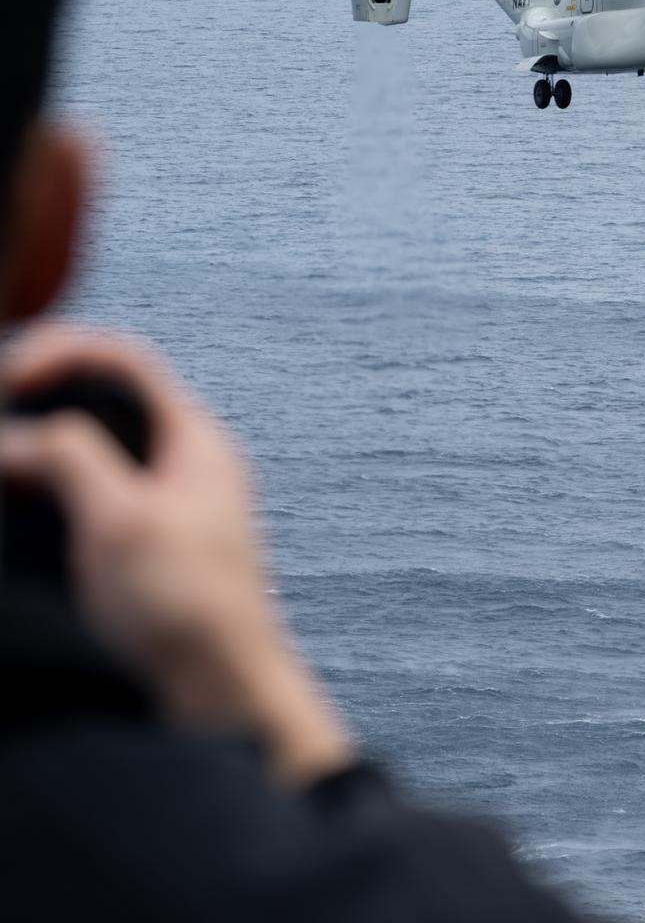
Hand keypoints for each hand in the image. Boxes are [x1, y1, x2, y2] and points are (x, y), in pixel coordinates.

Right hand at [1, 325, 352, 786]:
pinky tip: (13, 511)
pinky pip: (87, 501)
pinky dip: (45, 494)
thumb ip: (70, 458)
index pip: (124, 360)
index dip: (60, 353)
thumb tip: (16, 434)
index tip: (6, 380)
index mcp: (195, 440)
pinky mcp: (144, 552)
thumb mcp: (121, 519)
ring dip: (37, 450)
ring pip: (90, 452)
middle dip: (39, 399)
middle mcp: (185, 464)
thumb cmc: (186, 607)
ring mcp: (166, 508)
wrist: (220, 695)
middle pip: (103, 401)